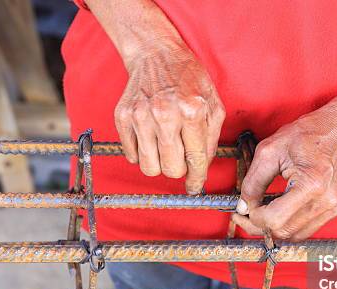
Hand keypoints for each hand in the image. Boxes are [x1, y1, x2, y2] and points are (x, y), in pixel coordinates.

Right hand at [116, 45, 224, 193]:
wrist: (156, 54)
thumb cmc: (188, 79)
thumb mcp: (213, 104)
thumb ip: (210, 138)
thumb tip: (201, 169)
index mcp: (192, 111)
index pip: (195, 160)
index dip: (197, 179)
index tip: (195, 186)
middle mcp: (165, 115)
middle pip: (171, 170)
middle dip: (179, 169)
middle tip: (181, 158)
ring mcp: (141, 116)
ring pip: (149, 168)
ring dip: (159, 164)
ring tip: (166, 149)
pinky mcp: (123, 117)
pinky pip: (131, 155)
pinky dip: (142, 153)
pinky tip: (151, 138)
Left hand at [233, 59, 336, 240]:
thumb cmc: (308, 133)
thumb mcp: (270, 150)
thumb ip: (253, 182)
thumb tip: (243, 207)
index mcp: (312, 184)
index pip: (274, 219)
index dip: (253, 217)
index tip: (243, 209)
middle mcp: (327, 200)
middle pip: (284, 232)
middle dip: (260, 226)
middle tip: (246, 214)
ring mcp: (335, 207)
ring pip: (295, 235)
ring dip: (275, 228)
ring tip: (262, 213)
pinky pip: (308, 228)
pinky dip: (290, 224)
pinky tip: (280, 210)